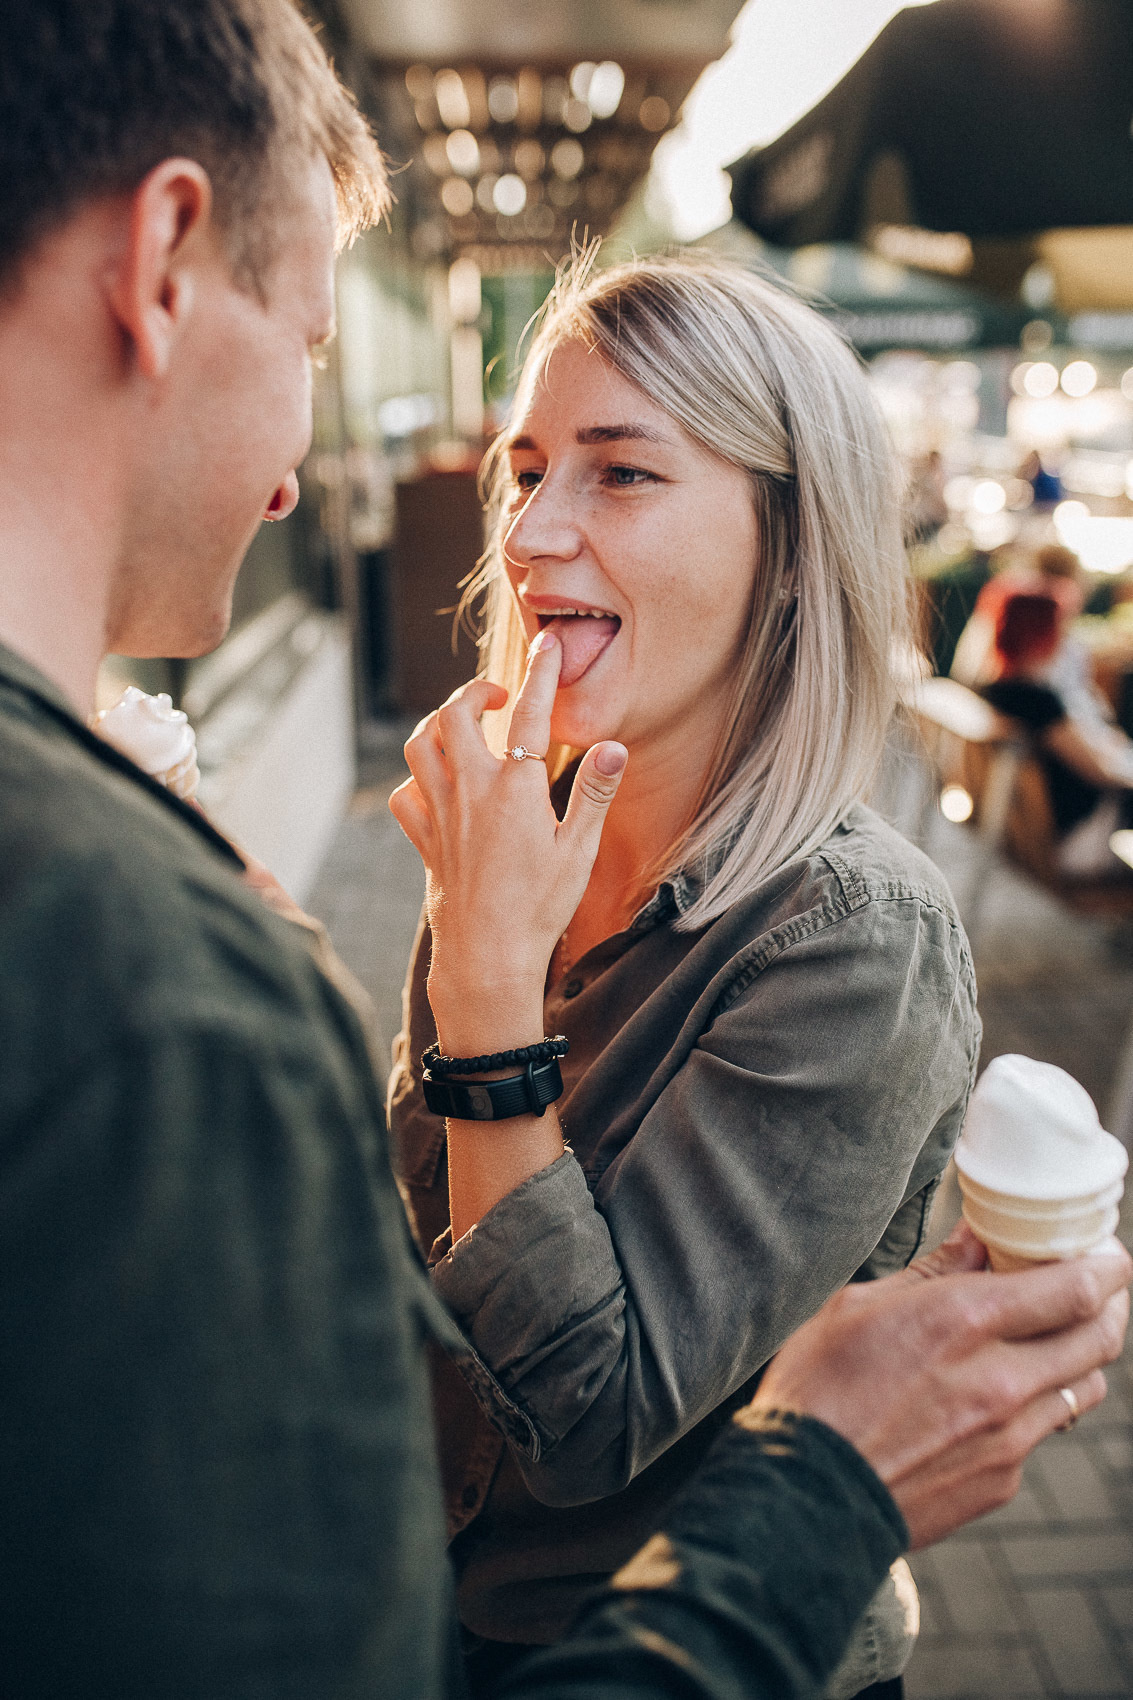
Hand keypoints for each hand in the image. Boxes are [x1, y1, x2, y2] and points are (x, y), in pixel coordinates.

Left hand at [388, 632, 626, 1051]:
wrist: (487, 960)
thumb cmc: (539, 910)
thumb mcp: (578, 852)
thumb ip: (593, 793)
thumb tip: (614, 747)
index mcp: (515, 790)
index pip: (530, 715)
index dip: (541, 674)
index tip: (548, 645)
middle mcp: (472, 792)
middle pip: (455, 717)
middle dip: (473, 692)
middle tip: (497, 696)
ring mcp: (442, 815)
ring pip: (421, 747)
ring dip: (439, 725)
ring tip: (464, 726)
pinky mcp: (426, 841)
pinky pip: (407, 795)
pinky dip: (418, 780)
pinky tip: (438, 785)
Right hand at [744, 1224, 1130, 1547]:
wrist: (804, 1495)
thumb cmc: (818, 1390)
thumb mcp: (858, 1306)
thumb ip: (931, 1273)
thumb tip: (977, 1240)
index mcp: (962, 1321)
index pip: (1076, 1288)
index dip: (1107, 1265)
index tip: (1105, 1252)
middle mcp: (1000, 1378)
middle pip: (1100, 1335)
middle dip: (1112, 1303)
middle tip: (1102, 1285)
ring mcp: (1008, 1437)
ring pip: (1083, 1387)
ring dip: (1081, 1354)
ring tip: (1059, 1335)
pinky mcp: (1002, 1481)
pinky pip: (1040, 1432)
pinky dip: (1034, 1404)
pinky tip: (998, 1395)